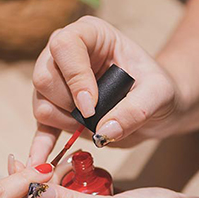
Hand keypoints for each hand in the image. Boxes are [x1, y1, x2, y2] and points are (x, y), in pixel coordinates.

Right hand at [28, 16, 179, 164]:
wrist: (156, 108)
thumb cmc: (157, 89)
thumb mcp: (158, 94)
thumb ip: (135, 109)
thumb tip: (104, 132)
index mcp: (89, 34)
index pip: (64, 45)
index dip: (74, 77)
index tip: (92, 105)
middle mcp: (65, 54)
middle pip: (44, 77)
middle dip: (68, 104)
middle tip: (96, 116)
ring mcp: (56, 83)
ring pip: (40, 104)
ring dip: (66, 123)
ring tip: (94, 126)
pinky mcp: (56, 111)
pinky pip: (40, 128)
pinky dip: (41, 146)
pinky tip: (40, 163)